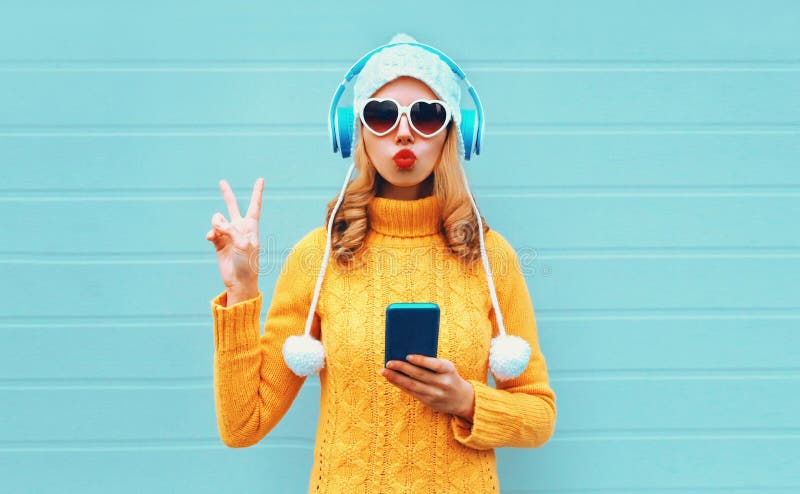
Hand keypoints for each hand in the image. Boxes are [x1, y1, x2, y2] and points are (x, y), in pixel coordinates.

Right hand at [205, 178, 263, 295]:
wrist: (239, 281)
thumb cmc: (248, 263)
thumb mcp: (244, 244)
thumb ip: (231, 230)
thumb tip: (216, 223)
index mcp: (251, 226)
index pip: (254, 206)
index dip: (257, 192)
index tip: (260, 179)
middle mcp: (239, 228)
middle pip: (233, 206)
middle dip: (227, 194)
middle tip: (222, 182)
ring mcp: (228, 235)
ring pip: (217, 219)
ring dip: (216, 223)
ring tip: (218, 233)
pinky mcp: (219, 243)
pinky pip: (211, 232)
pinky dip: (210, 233)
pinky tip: (211, 238)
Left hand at [380, 355, 474, 421]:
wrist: (463, 399)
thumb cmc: (450, 377)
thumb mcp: (447, 368)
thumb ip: (432, 363)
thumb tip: (407, 356)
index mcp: (449, 370)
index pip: (435, 364)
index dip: (421, 360)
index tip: (408, 356)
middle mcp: (443, 383)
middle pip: (420, 375)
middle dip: (402, 368)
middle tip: (389, 362)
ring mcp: (435, 394)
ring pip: (413, 385)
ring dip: (397, 378)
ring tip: (385, 372)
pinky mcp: (429, 402)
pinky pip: (412, 392)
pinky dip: (400, 385)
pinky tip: (392, 379)